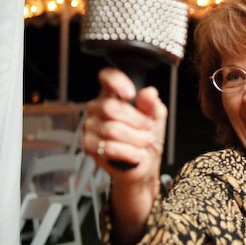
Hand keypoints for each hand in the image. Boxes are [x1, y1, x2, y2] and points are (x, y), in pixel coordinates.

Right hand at [83, 68, 166, 237]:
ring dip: (135, 139)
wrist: (144, 165)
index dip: (116, 82)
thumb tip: (149, 92)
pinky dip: (128, 152)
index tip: (130, 93)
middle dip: (136, 121)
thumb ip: (152, 105)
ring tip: (145, 143)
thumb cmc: (147, 138)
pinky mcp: (89, 147)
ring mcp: (91, 127)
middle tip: (148, 129)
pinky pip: (108, 147)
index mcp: (113, 95)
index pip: (107, 78)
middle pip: (111, 108)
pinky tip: (137, 154)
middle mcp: (98, 109)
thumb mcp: (156, 118)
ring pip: (112, 130)